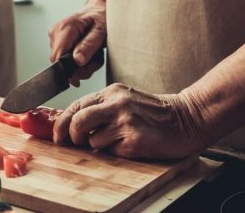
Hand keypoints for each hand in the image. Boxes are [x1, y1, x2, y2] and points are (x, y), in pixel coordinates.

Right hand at [48, 6, 105, 84]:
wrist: (99, 8)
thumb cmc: (101, 17)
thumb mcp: (101, 31)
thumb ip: (89, 46)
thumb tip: (77, 61)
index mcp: (65, 28)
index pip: (57, 57)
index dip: (68, 71)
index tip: (81, 76)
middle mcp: (56, 32)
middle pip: (60, 62)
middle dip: (78, 68)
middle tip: (95, 61)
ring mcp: (55, 36)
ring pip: (63, 62)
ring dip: (80, 65)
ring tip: (94, 55)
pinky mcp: (57, 41)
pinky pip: (64, 58)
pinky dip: (78, 60)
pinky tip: (87, 52)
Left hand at [53, 83, 205, 159]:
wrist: (187, 118)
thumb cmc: (155, 113)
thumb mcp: (126, 100)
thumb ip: (102, 107)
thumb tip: (74, 125)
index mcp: (112, 92)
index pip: (76, 105)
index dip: (62, 123)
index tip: (58, 136)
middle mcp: (117, 104)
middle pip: (78, 121)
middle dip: (72, 136)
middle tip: (74, 143)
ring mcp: (126, 121)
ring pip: (93, 140)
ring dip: (99, 146)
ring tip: (117, 141)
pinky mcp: (135, 140)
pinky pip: (112, 152)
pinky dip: (116, 153)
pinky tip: (131, 145)